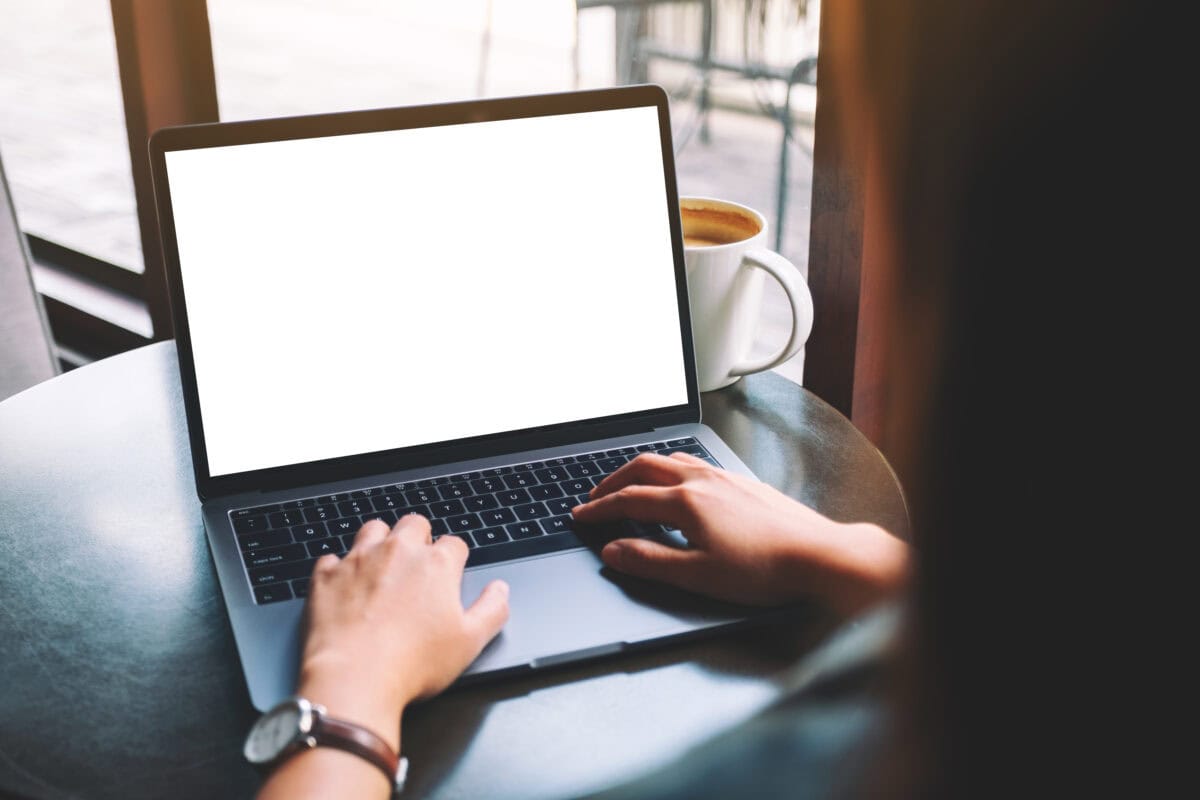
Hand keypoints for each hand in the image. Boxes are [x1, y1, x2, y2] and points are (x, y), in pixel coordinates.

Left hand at [296, 516, 509, 749]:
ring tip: (382, 565)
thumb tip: (500, 591)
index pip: (454, 543)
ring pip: (373, 529)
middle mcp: (398, 552)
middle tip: (418, 565)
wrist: (354, 677)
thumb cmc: (412, 663)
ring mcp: (359, 560)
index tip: (451, 573)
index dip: (455, 558)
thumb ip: (493, 610)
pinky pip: (331, 558)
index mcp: (436, 565)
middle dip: (419, 538)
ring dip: (380, 541)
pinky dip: (339, 569)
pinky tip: (345, 586)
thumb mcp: (470, 642)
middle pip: (414, 524)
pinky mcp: (326, 576)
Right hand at [572, 452, 906, 616]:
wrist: (818, 555)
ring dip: (643, 469)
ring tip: (631, 482)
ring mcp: (726, 478)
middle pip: (645, 467)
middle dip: (614, 480)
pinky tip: (681, 483)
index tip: (581, 516)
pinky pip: (697, 463)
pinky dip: (672, 468)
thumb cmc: (764, 569)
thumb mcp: (697, 576)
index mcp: (686, 502)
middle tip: (596, 496)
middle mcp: (703, 481)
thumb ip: (649, 562)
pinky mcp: (744, 483)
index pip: (629, 500)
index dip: (599, 509)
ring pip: (672, 459)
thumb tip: (613, 551)